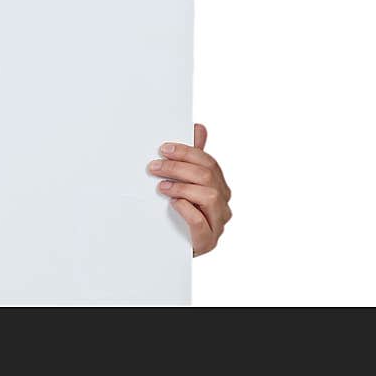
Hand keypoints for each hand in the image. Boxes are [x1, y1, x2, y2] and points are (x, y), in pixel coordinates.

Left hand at [148, 123, 231, 256]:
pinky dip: (186, 209)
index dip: (186, 152)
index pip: (208, 162)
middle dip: (178, 168)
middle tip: (154, 167)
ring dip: (181, 186)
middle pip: (207, 176)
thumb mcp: (183, 182)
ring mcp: (217, 223)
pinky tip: (172, 203)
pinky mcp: (207, 241)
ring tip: (161, 186)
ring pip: (209, 195)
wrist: (168, 247)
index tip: (163, 149)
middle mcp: (222, 204)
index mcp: (219, 186)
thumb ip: (192, 158)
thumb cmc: (177, 212)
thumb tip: (199, 128)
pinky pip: (200, 222)